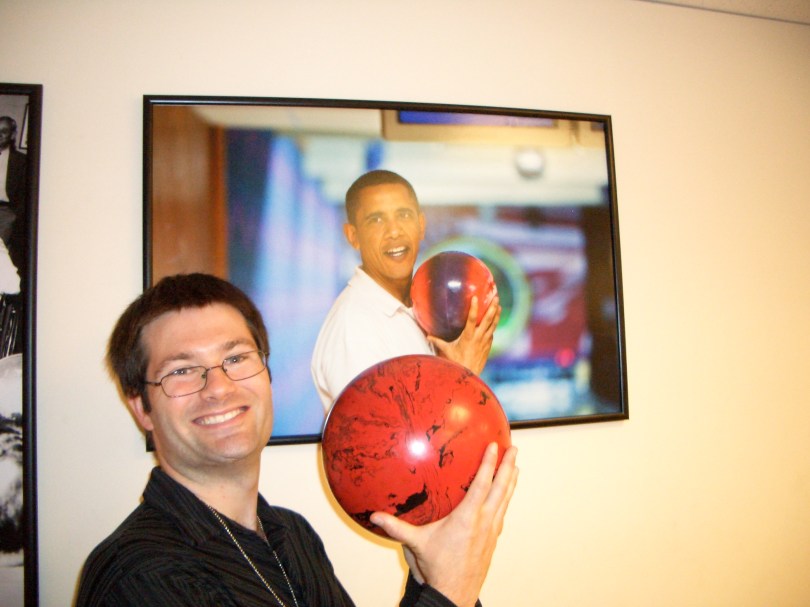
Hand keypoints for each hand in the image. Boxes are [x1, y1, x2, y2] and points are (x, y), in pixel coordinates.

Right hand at [370, 443, 518, 606]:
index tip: (494, 446)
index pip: (482, 484)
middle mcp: (484, 521)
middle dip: (508, 467)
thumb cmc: (438, 568)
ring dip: (511, 481)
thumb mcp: (416, 543)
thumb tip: (374, 515)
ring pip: (506, 500)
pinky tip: (505, 496)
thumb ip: (396, 526)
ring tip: (516, 466)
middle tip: (514, 449)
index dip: (489, 464)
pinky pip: (502, 512)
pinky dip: (506, 499)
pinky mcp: (493, 539)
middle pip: (502, 488)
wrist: (456, 593)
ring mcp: (491, 530)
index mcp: (467, 518)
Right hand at [430, 295, 500, 374]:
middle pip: (487, 319)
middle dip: (492, 308)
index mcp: (468, 336)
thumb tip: (428, 336)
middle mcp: (478, 337)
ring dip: (496, 315)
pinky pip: (492, 333)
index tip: (475, 297)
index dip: (474, 307)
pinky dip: (493, 326)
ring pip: (493, 325)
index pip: (472, 319)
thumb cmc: (457, 362)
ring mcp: (485, 341)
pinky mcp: (488, 346)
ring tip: (499, 305)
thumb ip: (438, 341)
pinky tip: (495, 320)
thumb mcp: (447, 350)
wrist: (470, 375)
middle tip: (495, 298)